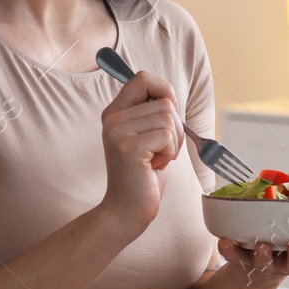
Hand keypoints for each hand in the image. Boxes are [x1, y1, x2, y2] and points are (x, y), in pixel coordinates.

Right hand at [98, 70, 183, 234]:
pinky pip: (167, 136)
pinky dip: (170, 153)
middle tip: (161, 150)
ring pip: (169, 118)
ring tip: (157, 159)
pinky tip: (154, 166)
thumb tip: (170, 94)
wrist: (126, 211)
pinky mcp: (129, 147)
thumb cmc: (143, 176)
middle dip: (175, 127)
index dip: (164, 92)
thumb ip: (153, 114)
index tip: (167, 117)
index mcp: (115, 112)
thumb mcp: (147, 137)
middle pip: (164, 101)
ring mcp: (118, 131)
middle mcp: (113, 118)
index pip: (143, 78)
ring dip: (173, 142)